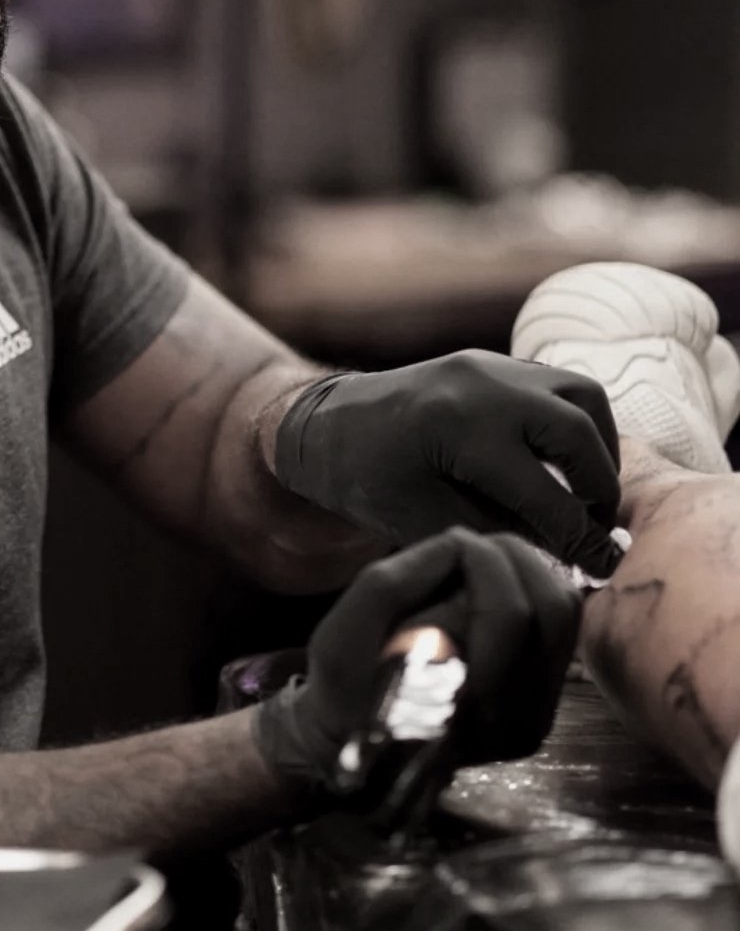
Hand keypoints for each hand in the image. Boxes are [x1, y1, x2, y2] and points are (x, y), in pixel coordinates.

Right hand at [253, 528, 581, 811]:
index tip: (450, 542)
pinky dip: (533, 597)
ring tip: (485, 563)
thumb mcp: (346, 630)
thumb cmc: (347, 690)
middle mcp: (515, 719)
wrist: (360, 752)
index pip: (507, 612)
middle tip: (472, 545)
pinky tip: (497, 590)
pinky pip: (559, 634)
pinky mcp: (540, 710)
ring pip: (564, 617)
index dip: (482, 560)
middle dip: (513, 559)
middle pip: (550, 610)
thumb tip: (462, 544)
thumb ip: (399, 582)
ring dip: (527, 574)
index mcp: (464, 705)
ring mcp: (535, 718)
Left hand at [274, 351, 621, 576]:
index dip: (580, 539)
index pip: (546, 493)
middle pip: (577, 433)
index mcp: (458, 431)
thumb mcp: (422, 522)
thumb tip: (569, 552)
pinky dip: (578, 425)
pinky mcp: (497, 362)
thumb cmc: (363, 481)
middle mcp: (484, 386)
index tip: (603, 568)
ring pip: (583, 396)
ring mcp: (493, 365)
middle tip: (598, 532)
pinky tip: (566, 466)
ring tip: (589, 495)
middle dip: (600, 490)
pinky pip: (561, 386)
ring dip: (599, 449)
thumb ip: (495, 534)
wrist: (327, 423)